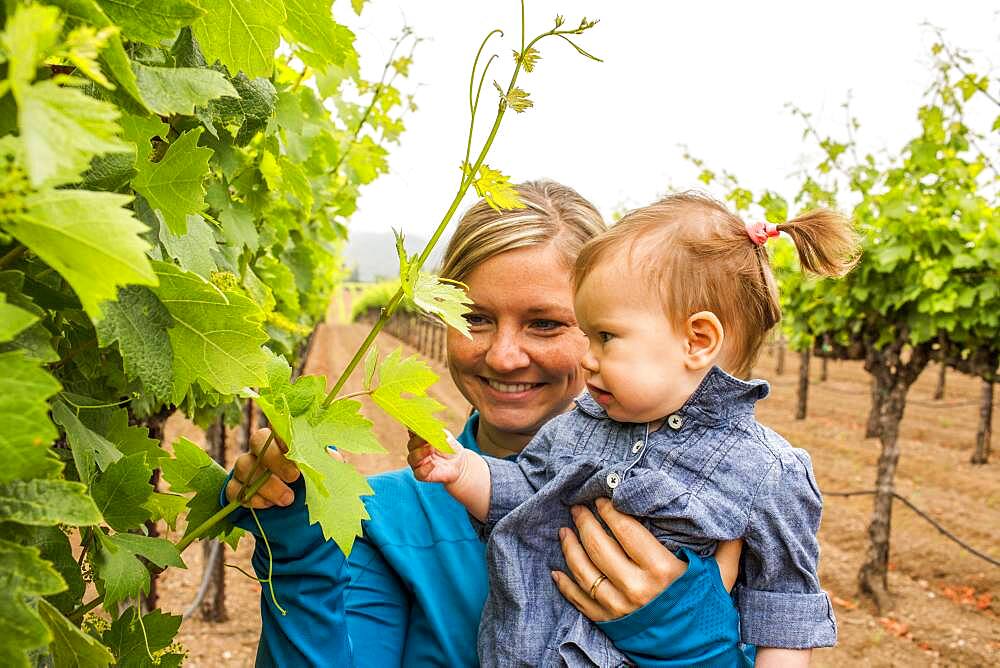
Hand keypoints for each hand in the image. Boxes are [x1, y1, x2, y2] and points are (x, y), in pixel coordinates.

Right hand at [225, 427, 340, 507]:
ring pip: (243, 465)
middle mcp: (262, 448)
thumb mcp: (323, 470)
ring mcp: (246, 467)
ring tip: (287, 500)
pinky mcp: (236, 488)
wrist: (298, 511)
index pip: (279, 423)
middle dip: (275, 459)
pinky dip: (253, 499)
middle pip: (258, 439)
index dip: (283, 431)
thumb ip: (324, 460)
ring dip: (265, 484)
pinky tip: (269, 505)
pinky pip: (234, 489)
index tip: (294, 446)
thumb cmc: (312, 483)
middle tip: (294, 478)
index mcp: (285, 439)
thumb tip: (328, 453)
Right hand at [406, 430, 465, 483]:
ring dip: (421, 453)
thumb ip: (438, 434)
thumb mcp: (446, 438)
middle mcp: (415, 450)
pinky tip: (433, 464)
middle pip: (411, 445)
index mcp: (419, 438)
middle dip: (418, 441)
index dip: (412, 428)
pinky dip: (425, 468)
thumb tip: (432, 430)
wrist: (458, 463)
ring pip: (412, 458)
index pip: (412, 432)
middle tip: (428, 438)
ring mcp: (418, 463)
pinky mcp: (421, 475)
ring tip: (431, 449)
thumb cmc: (450, 448)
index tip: (416, 425)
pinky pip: (419, 473)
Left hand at [551, 497, 742, 621]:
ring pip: (584, 570)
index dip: (610, 511)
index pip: (626, 530)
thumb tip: (734, 520)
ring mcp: (618, 607)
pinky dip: (565, 584)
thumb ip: (726, 548)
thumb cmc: (708, 615)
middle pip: (600, 546)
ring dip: (570, 548)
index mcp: (662, 570)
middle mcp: (635, 587)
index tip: (602, 498)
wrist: (698, 660)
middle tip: (578, 508)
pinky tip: (557, 570)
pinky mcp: (608, 623)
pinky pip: (579, 600)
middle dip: (586, 522)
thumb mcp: (721, 579)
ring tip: (565, 531)